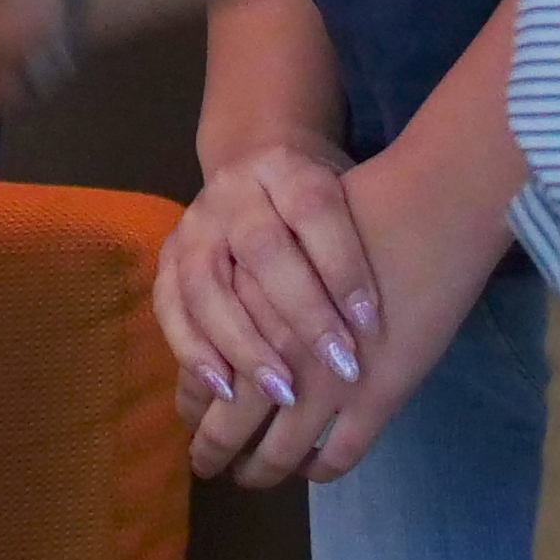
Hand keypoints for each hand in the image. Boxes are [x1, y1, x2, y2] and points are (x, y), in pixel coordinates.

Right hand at [157, 136, 374, 485]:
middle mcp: (231, 191)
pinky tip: (223, 389)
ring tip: (283, 391)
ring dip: (244, 343)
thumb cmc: (323, 211)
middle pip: (262, 250)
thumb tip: (392, 324)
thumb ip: (363, 248)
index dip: (344, 267)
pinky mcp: (168, 259)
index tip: (373, 322)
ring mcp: (193, 225)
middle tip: (341, 366)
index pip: (316, 212)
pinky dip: (193, 349)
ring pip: (207, 285)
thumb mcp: (352, 205)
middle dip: (303, 313)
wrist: (257, 181)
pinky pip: (171, 307)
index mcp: (284, 168)